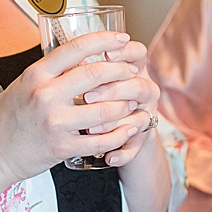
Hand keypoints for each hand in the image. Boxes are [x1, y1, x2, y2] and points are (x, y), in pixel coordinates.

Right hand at [0, 31, 153, 183]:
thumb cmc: (6, 117)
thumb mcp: (22, 84)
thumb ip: (49, 72)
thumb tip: (80, 55)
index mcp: (35, 75)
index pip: (76, 48)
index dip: (105, 40)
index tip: (122, 39)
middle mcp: (45, 95)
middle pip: (95, 74)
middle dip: (121, 70)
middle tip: (132, 70)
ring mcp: (55, 123)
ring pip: (105, 109)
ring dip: (125, 103)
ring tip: (132, 100)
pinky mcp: (62, 147)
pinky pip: (101, 139)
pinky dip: (120, 133)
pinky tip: (128, 127)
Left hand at [78, 37, 160, 169]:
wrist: (112, 132)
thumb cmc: (100, 97)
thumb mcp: (96, 78)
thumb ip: (88, 67)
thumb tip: (67, 57)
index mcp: (134, 68)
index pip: (137, 53)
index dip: (124, 52)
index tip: (104, 55)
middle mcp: (144, 90)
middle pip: (137, 85)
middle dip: (111, 90)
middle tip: (86, 97)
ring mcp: (144, 115)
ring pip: (138, 118)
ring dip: (112, 124)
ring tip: (90, 130)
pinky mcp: (141, 139)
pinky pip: (135, 147)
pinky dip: (122, 153)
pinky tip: (109, 158)